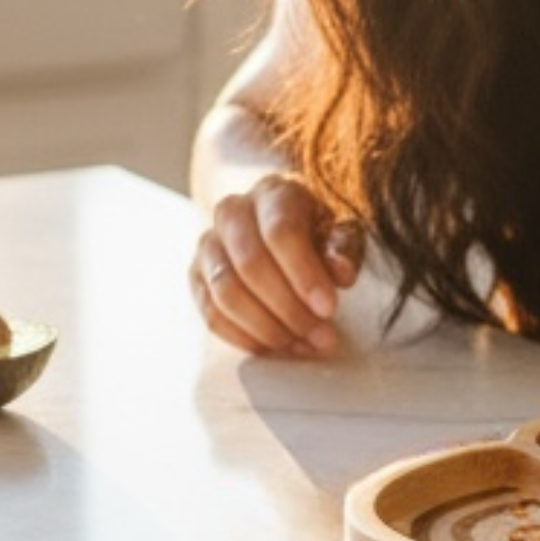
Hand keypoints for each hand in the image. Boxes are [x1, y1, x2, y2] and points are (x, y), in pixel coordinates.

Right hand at [189, 173, 363, 358]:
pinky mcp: (196, 276)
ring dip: (267, 328)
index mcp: (273, 192)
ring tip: (303, 345)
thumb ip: (343, 249)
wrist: (279, 226)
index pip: (281, 232)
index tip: (329, 308)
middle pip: (250, 265)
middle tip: (322, 336)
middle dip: (289, 308)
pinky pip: (211, 314)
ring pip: (227, 293)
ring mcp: (207, 244)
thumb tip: (342, 272)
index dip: (304, 274)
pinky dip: (244, 338)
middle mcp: (232, 212)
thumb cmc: (317, 230)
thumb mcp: (341, 231)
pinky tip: (276, 348)